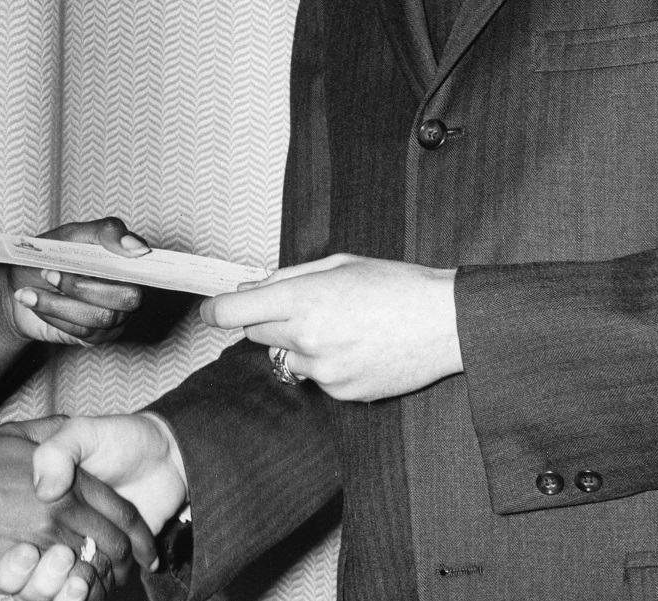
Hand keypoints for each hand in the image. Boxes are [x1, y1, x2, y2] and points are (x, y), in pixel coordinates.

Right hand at [0, 421, 154, 596]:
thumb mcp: (16, 433)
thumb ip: (53, 434)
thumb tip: (74, 430)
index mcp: (65, 479)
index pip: (117, 509)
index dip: (136, 529)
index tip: (143, 541)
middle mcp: (58, 511)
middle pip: (110, 542)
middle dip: (127, 558)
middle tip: (133, 566)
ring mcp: (40, 540)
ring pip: (88, 566)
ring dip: (101, 576)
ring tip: (108, 579)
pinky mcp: (21, 564)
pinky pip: (58, 583)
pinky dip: (71, 589)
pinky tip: (75, 586)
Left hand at [2, 217, 148, 346]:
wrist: (18, 285)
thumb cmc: (49, 256)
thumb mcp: (72, 235)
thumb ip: (106, 232)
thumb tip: (136, 247)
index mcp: (128, 262)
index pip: (144, 265)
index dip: (131, 262)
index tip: (106, 257)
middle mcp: (129, 291)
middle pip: (128, 298)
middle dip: (82, 286)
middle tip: (48, 273)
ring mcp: (115, 318)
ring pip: (100, 318)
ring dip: (58, 303)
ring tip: (31, 290)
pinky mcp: (96, 337)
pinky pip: (82, 333)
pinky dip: (53, 314)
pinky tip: (35, 302)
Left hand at [200, 253, 460, 401]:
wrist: (445, 323)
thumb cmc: (395, 285)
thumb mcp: (338, 264)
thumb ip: (287, 277)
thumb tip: (248, 288)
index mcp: (302, 299)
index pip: (232, 313)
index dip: (216, 310)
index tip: (212, 310)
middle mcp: (306, 338)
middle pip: (255, 334)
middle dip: (267, 320)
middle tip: (303, 306)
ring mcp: (324, 371)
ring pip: (285, 358)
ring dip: (298, 344)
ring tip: (340, 327)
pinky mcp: (341, 393)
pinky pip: (316, 378)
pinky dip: (326, 364)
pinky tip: (357, 347)